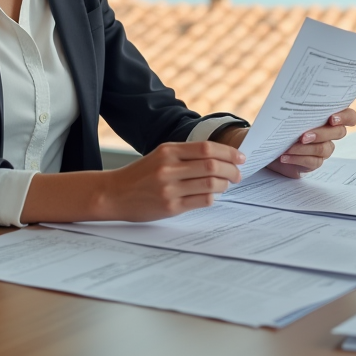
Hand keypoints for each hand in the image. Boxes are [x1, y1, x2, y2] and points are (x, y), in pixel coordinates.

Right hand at [96, 141, 244, 221]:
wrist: (114, 193)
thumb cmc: (140, 175)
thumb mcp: (160, 156)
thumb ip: (185, 155)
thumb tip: (219, 158)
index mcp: (168, 151)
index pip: (207, 148)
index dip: (228, 152)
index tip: (240, 157)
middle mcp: (169, 168)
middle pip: (212, 166)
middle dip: (231, 170)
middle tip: (238, 174)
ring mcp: (170, 189)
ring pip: (210, 184)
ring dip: (225, 185)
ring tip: (227, 185)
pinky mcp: (170, 207)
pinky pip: (202, 201)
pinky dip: (212, 197)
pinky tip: (212, 195)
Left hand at [266, 108, 355, 178]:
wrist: (270, 142)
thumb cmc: (282, 123)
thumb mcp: (289, 113)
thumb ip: (298, 107)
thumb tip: (295, 102)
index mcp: (329, 116)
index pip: (349, 116)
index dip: (345, 117)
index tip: (331, 118)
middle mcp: (331, 132)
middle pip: (339, 133)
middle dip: (321, 133)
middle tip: (303, 136)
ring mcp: (324, 148)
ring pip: (324, 149)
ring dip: (305, 148)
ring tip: (288, 148)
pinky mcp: (315, 162)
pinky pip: (313, 161)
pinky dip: (297, 158)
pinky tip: (284, 157)